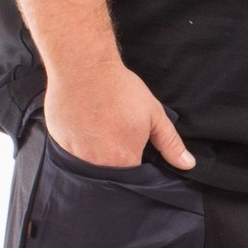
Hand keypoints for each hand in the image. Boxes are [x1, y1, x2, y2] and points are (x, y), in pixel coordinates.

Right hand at [43, 62, 195, 169]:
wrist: (83, 65)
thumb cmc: (119, 88)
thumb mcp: (153, 114)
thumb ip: (170, 143)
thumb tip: (188, 164)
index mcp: (123, 161)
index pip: (132, 182)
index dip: (135, 170)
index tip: (133, 152)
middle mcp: (98, 165)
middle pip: (110, 177)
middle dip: (114, 164)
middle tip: (114, 138)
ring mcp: (76, 156)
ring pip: (89, 170)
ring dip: (95, 157)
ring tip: (100, 133)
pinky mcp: (59, 146)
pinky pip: (72, 157)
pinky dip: (78, 149)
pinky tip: (83, 130)